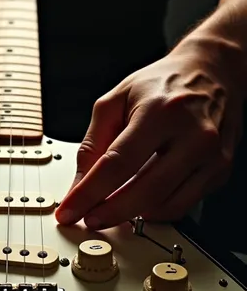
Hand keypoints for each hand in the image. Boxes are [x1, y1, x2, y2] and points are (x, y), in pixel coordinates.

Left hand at [56, 51, 243, 228]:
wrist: (212, 72)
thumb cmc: (162, 85)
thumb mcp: (116, 100)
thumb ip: (93, 144)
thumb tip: (80, 186)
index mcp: (161, 111)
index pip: (118, 164)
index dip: (89, 193)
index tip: (69, 211)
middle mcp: (192, 134)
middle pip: (145, 191)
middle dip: (110, 213)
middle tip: (89, 218)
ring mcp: (212, 155)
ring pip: (165, 206)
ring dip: (133, 214)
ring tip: (113, 206)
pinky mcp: (220, 171)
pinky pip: (182, 204)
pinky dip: (156, 209)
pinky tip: (140, 199)